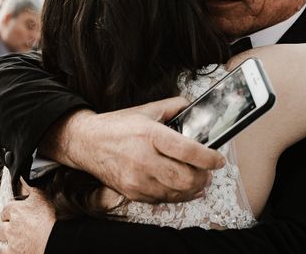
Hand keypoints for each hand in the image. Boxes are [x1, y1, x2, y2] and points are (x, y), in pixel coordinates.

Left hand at [0, 183, 55, 253]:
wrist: (53, 240)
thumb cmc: (49, 218)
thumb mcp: (41, 197)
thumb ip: (29, 186)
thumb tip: (21, 176)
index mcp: (15, 210)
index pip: (6, 210)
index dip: (10, 212)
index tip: (14, 214)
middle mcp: (10, 226)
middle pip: (1, 226)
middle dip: (6, 226)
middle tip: (14, 227)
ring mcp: (10, 241)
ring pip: (0, 239)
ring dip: (4, 238)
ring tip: (11, 239)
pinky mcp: (12, 253)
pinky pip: (1, 252)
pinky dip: (2, 251)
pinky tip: (7, 249)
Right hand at [44, 97, 224, 203]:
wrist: (87, 142)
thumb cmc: (117, 126)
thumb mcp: (146, 110)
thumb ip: (173, 106)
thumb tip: (193, 107)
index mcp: (149, 134)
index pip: (187, 150)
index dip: (208, 158)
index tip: (218, 159)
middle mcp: (143, 158)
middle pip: (184, 178)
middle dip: (203, 177)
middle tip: (209, 172)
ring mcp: (136, 178)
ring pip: (175, 192)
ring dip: (193, 189)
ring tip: (199, 181)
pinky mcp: (132, 192)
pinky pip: (162, 199)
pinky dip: (176, 195)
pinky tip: (181, 187)